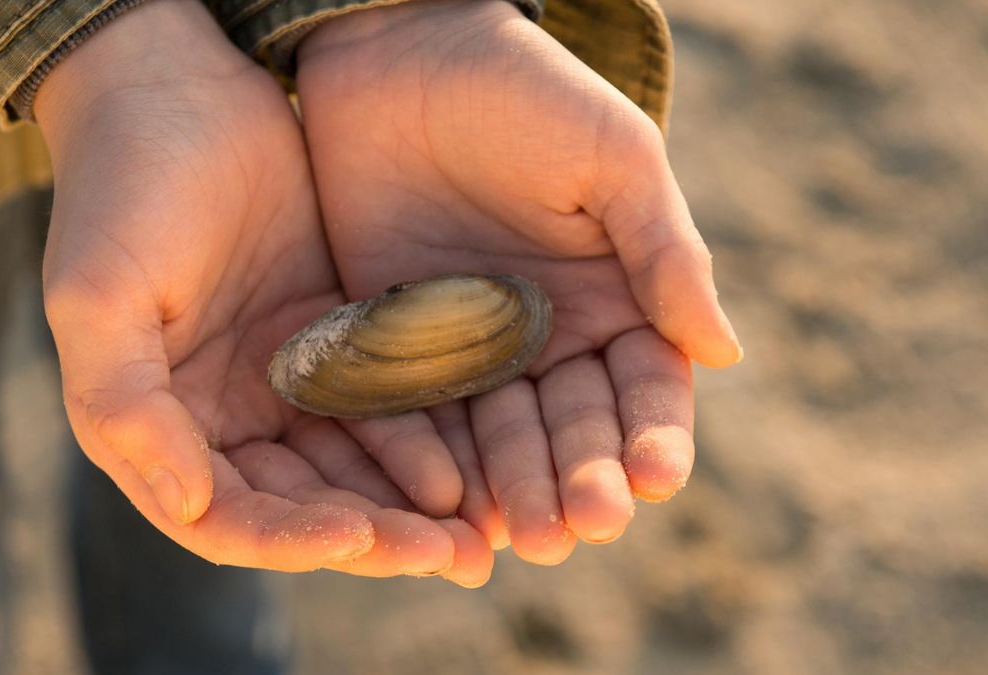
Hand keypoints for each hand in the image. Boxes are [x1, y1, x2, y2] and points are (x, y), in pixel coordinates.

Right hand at [34, 0, 490, 585]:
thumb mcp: (99, 295)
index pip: (224, 516)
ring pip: (351, 465)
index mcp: (155, 425)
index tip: (357, 535)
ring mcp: (279, 380)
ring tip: (477, 535)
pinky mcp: (331, 339)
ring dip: (409, 503)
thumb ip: (124, 404)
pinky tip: (472, 455)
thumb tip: (186, 506)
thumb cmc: (123, 185)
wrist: (177, 86)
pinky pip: (382, 400)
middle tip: (452, 557)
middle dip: (373, 536)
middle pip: (302, 505)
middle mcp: (220, 417)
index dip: (289, 539)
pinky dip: (421, 433)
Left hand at [296, 0, 742, 562]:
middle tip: (581, 527)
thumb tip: (726, 352)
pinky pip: (417, 413)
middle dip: (579, 479)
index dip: (652, 434)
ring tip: (521, 538)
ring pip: (498, 437)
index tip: (655, 477)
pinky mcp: (396, 345)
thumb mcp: (611, 160)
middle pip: (571, 427)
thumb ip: (663, 253)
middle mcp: (548, 339)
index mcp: (615, 301)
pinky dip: (433, 460)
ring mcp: (471, 348)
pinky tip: (444, 503)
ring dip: (512, 489)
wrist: (404, 53)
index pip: (644, 386)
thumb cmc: (527, 93)